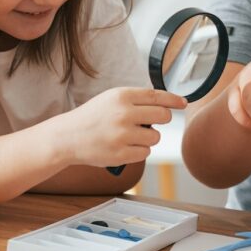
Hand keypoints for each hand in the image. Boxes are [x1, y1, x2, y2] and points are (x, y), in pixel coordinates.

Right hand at [55, 87, 185, 168]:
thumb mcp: (111, 99)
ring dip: (148, 138)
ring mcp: (122, 135)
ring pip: (155, 137)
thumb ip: (137, 100)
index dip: (174, 100)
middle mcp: (123, 114)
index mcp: (121, 96)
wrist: (67, 137)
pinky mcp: (120, 154)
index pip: (157, 96)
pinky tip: (124, 146)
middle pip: (163, 116)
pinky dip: (139, 151)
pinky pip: (145, 153)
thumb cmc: (93, 117)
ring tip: (129, 135)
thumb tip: (167, 104)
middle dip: (161, 120)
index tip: (183, 103)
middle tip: (149, 123)